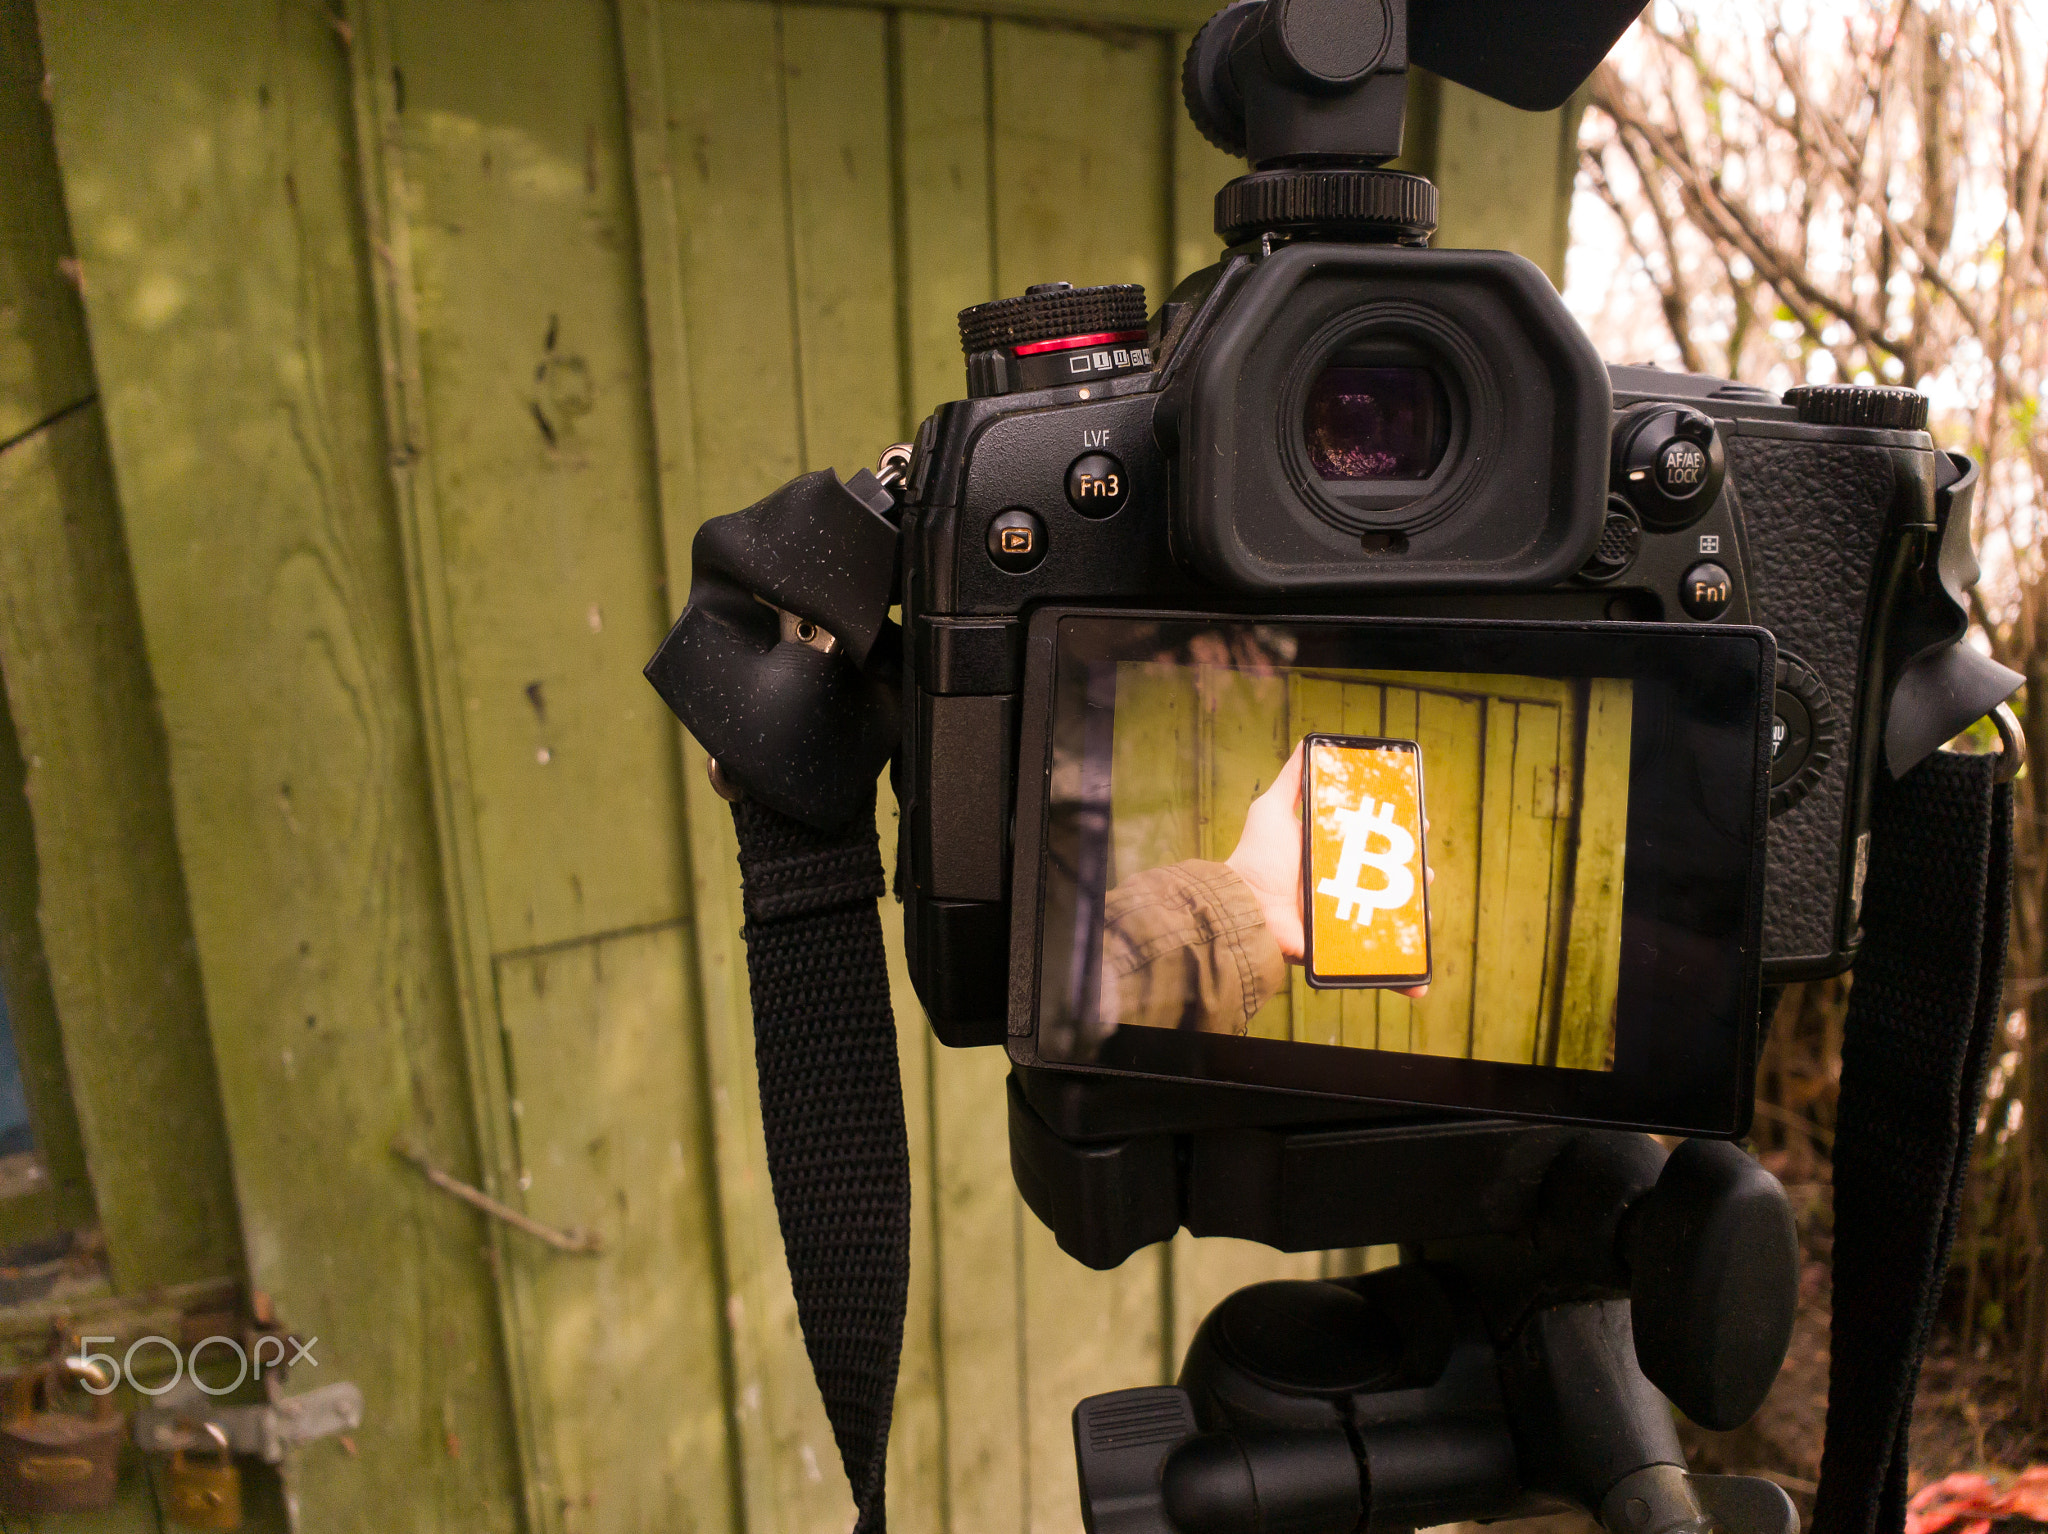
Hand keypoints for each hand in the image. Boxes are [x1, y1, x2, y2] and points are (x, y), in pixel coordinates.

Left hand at [1224, 741, 1430, 998]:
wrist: (1243, 908)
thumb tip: (1309, 743)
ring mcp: (1341, 920)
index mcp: (1329, 858)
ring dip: (1415, 921)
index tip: (1418, 829)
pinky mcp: (1340, 949)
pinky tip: (1419, 979)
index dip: (1399, 840)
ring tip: (1423, 912)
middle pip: (1390, 884)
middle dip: (1415, 879)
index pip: (1374, 847)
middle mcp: (1338, 889)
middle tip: (1425, 872)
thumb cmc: (1255, 858)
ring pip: (1391, 921)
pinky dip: (1402, 975)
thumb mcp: (1271, 809)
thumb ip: (1291, 780)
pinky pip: (1374, 962)